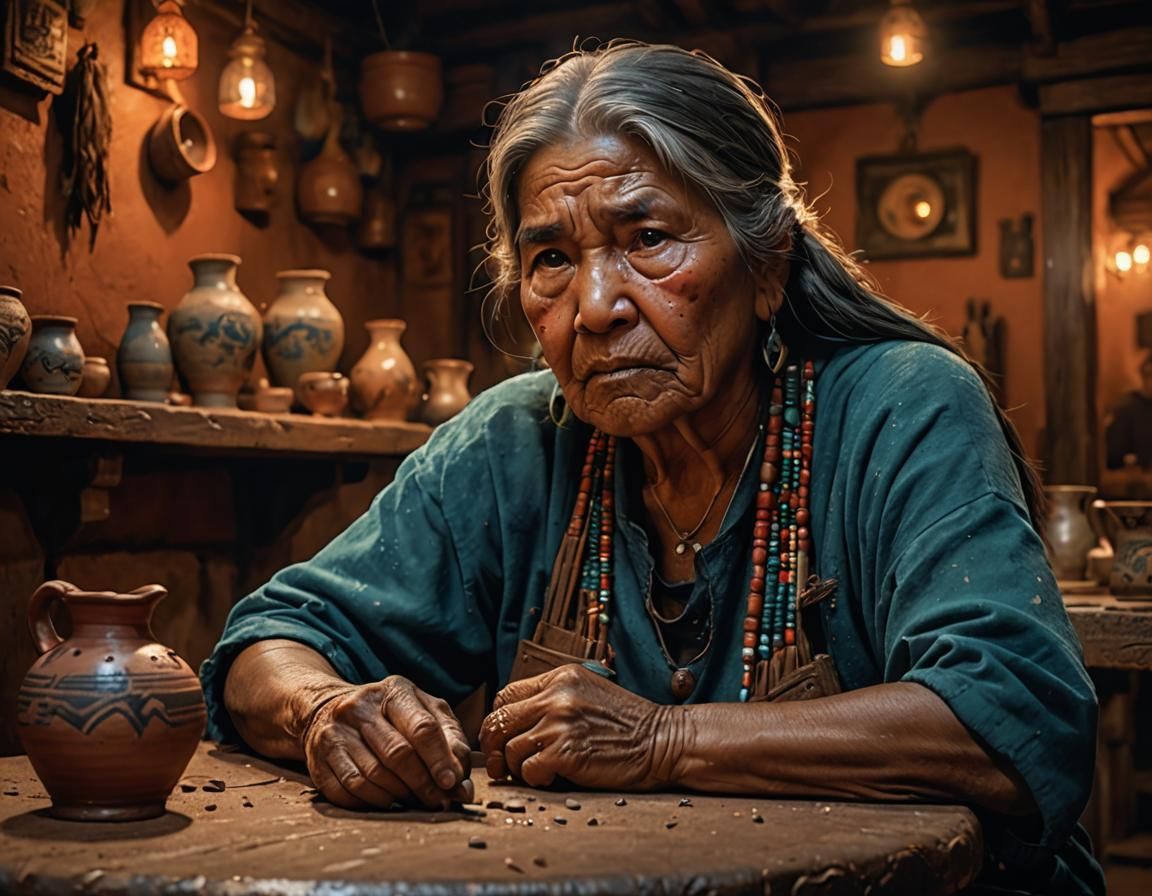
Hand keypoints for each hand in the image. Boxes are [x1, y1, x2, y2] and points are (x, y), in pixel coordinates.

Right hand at [301, 675, 473, 809]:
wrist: (327, 710)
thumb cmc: (390, 717)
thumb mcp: (424, 713)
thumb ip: (449, 742)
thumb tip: (461, 786)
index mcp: (395, 691)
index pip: (422, 728)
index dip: (439, 760)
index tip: (452, 784)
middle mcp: (361, 707)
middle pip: (398, 754)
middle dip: (422, 783)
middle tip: (438, 801)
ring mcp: (336, 732)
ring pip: (373, 776)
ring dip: (399, 796)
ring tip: (414, 801)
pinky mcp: (318, 758)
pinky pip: (348, 790)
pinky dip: (372, 802)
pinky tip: (386, 802)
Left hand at [478, 664, 677, 789]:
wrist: (663, 740)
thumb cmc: (628, 724)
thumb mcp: (588, 694)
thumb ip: (554, 699)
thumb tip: (517, 722)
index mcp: (560, 678)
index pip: (506, 695)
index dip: (499, 720)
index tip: (503, 737)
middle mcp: (556, 696)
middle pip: (498, 721)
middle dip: (494, 746)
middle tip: (501, 764)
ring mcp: (560, 724)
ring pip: (510, 749)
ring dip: (517, 767)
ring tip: (536, 771)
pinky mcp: (566, 753)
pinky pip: (528, 770)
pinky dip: (535, 779)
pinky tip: (552, 778)